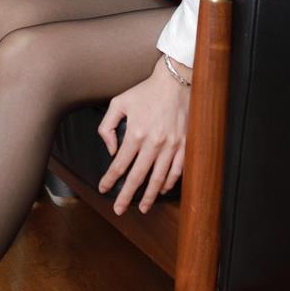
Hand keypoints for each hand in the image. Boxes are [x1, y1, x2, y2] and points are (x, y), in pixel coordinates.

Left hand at [96, 57, 191, 214]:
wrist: (176, 81)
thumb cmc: (146, 91)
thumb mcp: (119, 102)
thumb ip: (108, 126)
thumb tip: (112, 149)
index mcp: (135, 133)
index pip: (119, 164)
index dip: (110, 179)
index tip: (104, 189)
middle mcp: (154, 143)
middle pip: (137, 177)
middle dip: (126, 196)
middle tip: (119, 209)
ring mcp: (172, 146)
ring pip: (158, 178)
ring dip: (149, 196)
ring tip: (143, 208)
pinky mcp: (186, 145)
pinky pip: (177, 170)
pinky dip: (169, 183)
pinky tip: (161, 190)